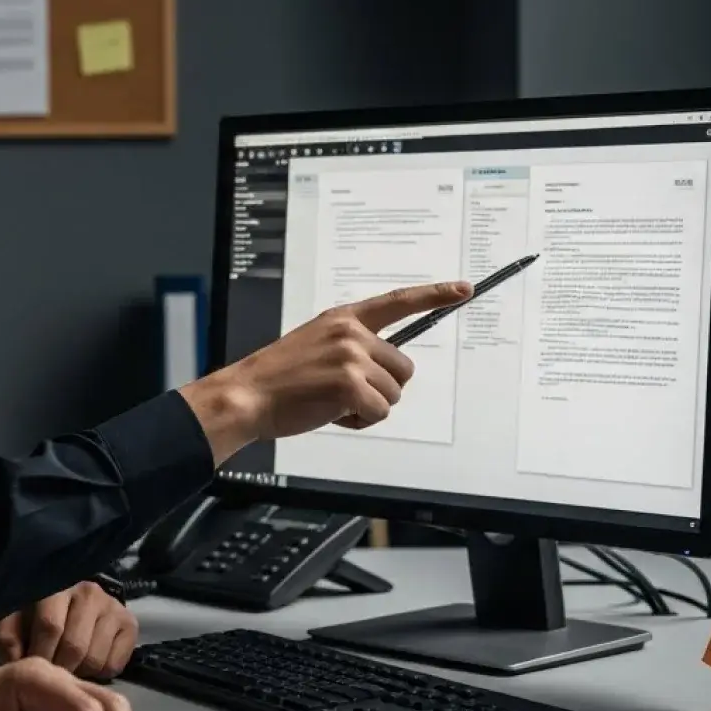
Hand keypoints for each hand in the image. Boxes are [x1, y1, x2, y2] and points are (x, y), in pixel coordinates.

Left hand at [0, 582, 138, 679]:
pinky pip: (115, 664)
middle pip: (75, 646)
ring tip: (70, 668)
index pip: (51, 626)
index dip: (41, 655)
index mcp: (57, 586)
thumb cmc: (39, 611)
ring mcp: (113, 607)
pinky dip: (100, 673)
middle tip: (54, 675)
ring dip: (80, 673)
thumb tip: (15, 662)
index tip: (35, 671)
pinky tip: (89, 664)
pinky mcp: (130, 623)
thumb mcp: (17, 619)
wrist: (76, 597)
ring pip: (96, 658)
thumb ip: (9, 639)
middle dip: (61, 669)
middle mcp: (89, 592)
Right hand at [180, 280, 471, 457]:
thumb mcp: (317, 345)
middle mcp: (351, 333)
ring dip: (369, 407)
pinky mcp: (349, 384)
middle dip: (383, 388)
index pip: (398, 302)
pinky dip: (359, 421)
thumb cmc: (280, 379)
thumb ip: (352, 347)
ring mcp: (351, 357)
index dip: (434, 294)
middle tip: (345, 394)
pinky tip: (331, 413)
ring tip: (331, 403)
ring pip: (393, 394)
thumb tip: (385, 369)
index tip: (462, 289)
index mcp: (344, 318)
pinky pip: (379, 412)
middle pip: (403, 369)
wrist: (247, 394)